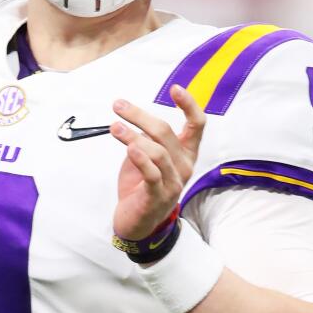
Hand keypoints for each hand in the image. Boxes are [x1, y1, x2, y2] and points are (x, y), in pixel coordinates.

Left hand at [110, 85, 205, 240]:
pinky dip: (141, 158)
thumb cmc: (142, 185)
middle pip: (166, 132)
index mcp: (186, 153)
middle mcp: (184, 166)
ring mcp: (173, 183)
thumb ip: (146, 137)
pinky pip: (152, 173)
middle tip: (118, 105)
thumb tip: (129, 112)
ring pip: (157, 151)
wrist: (137, 223)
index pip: (197, 125)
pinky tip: (129, 147)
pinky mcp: (157, 196)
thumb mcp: (146, 156)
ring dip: (133, 135)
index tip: (175, 89)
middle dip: (140, 116)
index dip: (189, 105)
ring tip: (114, 127)